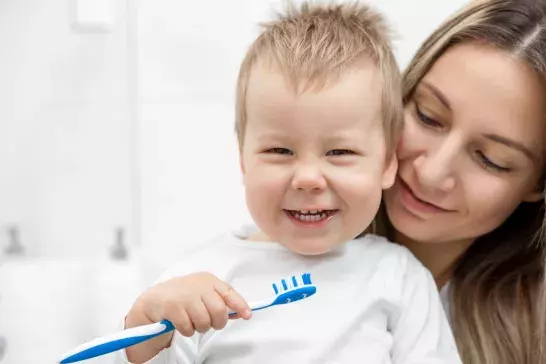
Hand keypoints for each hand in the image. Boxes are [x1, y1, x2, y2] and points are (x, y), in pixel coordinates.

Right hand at [124, 272, 250, 362]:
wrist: (155, 298)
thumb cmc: (184, 296)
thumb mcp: (203, 293)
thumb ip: (221, 301)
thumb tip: (241, 313)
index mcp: (208, 280)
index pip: (229, 292)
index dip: (240, 305)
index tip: (247, 315)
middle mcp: (198, 285)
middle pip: (219, 311)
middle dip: (217, 323)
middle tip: (211, 325)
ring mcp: (185, 295)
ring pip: (204, 322)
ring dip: (200, 328)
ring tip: (194, 323)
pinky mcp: (172, 307)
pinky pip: (188, 328)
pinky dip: (187, 331)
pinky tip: (183, 324)